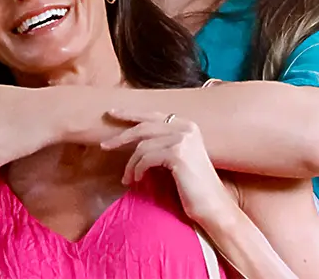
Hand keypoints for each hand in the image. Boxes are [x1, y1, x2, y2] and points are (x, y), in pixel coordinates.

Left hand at [102, 109, 233, 225]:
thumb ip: (163, 143)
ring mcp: (183, 139)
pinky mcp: (178, 153)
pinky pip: (146, 158)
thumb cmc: (193, 186)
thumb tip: (134, 139)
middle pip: (144, 127)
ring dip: (130, 164)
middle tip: (104, 146)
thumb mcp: (178, 158)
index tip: (112, 113)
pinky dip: (137, 169)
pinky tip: (136, 180)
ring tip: (127, 178)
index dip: (130, 114)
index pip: (153, 115)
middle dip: (121, 136)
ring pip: (143, 145)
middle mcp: (186, 128)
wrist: (213, 206)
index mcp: (187, 125)